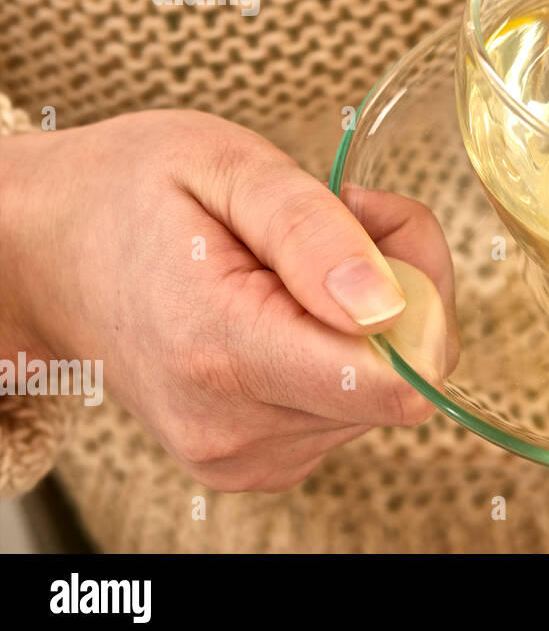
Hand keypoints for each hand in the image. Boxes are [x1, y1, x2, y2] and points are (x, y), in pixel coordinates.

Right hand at [0, 110, 456, 490]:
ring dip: (370, 323)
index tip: (372, 227)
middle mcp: (234, 429)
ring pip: (385, 395)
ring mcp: (243, 458)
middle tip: (333, 224)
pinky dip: (342, 353)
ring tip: (293, 265)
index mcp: (224, 352)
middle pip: (405, 380)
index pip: (393, 380)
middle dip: (400, 292)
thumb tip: (391, 304)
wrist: (46, 256)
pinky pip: (350, 411)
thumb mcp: (225, 166)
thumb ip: (314, 232)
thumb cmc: (128, 195)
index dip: (421, 292)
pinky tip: (287, 309)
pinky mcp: (255, 464)